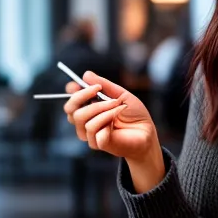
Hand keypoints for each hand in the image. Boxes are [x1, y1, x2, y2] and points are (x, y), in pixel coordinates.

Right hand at [63, 71, 165, 191]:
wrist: (147, 132)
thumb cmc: (134, 115)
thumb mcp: (120, 94)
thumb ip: (104, 85)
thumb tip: (86, 74)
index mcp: (89, 110)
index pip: (71, 102)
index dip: (72, 91)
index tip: (80, 83)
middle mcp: (86, 123)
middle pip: (70, 109)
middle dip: (83, 95)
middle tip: (99, 89)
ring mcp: (90, 134)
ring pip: (81, 117)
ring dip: (101, 107)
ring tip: (117, 106)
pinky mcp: (98, 143)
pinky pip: (93, 128)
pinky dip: (107, 119)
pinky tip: (117, 120)